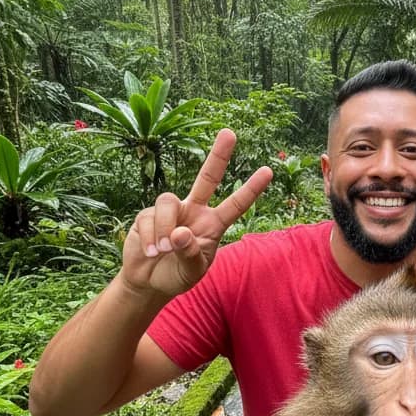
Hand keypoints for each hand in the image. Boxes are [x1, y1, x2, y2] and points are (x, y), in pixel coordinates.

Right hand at [121, 129, 271, 302]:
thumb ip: (190, 254)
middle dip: (218, 155)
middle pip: (207, 177)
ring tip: (162, 251)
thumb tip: (180, 233)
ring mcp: (171, 211)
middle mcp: (194, 211)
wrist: (148, 282)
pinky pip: (148, 218)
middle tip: (230, 133)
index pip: (235, 205)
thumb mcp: (192, 271)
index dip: (251, 189)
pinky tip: (151, 252)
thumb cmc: (178, 275)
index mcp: (213, 225)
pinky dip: (150, 238)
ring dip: (164, 228)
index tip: (269, 171)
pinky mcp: (147, 214)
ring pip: (168, 202)